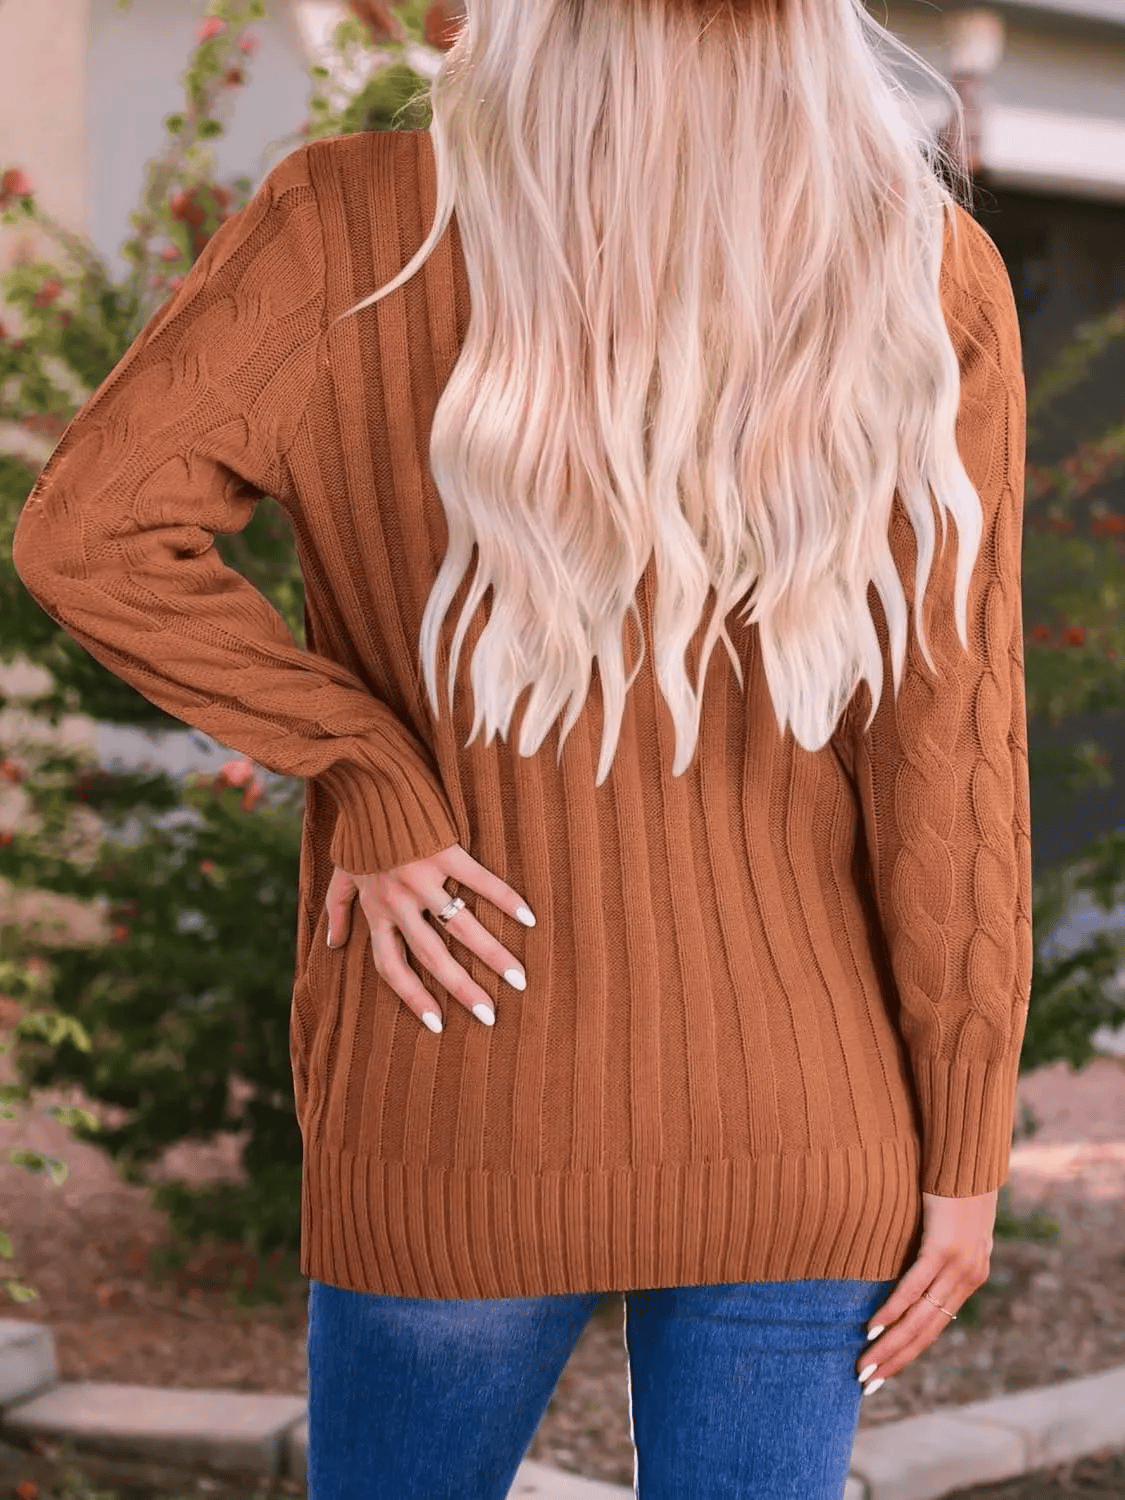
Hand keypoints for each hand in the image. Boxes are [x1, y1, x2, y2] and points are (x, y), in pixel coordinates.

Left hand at [324, 842, 533, 1032]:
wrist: (367, 784)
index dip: (413, 998)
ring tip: (519, 979)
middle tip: (490, 1016)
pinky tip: (529, 918)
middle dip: (463, 990)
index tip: (438, 1024)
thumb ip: (337, 910)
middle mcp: (399, 902)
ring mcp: (423, 879)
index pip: (392, 967)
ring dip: (492, 955)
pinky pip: (480, 882)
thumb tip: (332, 945)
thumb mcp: (340, 874)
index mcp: (376, 911)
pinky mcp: (445, 852)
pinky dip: (505, 899)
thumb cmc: (356, 831)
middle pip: (433, 957)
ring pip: (461, 927)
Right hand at [856, 1188, 996, 1394]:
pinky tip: (874, 1327)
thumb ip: (938, 1248)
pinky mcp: (944, 1247)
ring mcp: (958, 1265)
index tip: (884, 1370)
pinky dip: (894, 1309)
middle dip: (895, 1360)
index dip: (909, 1351)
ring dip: (890, 1345)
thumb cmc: (955, 1184)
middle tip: (867, 1382)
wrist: (970, 1156)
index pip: (936, 1327)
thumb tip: (916, 1261)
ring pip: (921, 1318)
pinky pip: (915, 1286)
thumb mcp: (952, 1224)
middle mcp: (968, 1278)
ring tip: (865, 1364)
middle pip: (927, 1331)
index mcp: (970, 1277)